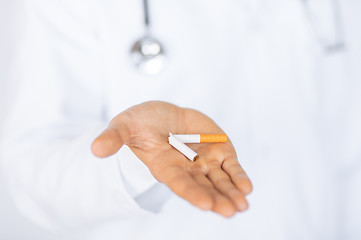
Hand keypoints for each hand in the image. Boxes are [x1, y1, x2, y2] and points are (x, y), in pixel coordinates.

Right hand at [92, 101, 251, 216]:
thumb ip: (113, 138)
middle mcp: (187, 168)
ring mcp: (204, 161)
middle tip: (230, 211)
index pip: (180, 183)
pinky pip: (230, 166)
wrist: (163, 115)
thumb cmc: (141, 123)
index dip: (192, 193)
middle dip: (217, 199)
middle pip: (203, 186)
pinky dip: (239, 176)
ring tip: (242, 206)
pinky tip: (246, 188)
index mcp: (165, 166)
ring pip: (220, 180)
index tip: (205, 204)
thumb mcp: (124, 126)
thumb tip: (94, 149)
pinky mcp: (218, 150)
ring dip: (232, 193)